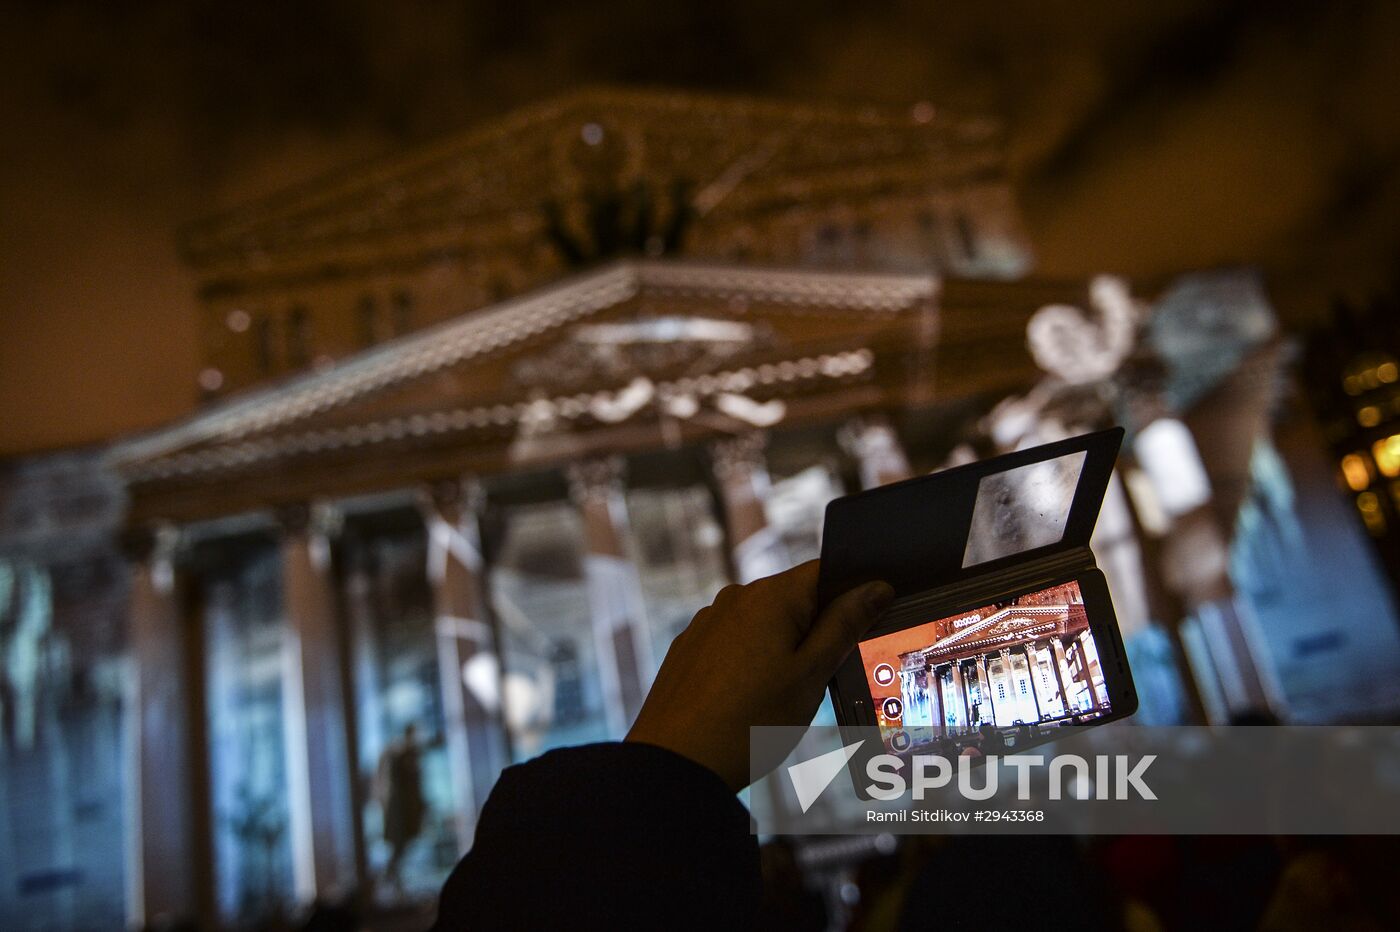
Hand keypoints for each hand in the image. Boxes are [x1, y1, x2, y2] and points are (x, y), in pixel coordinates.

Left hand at [626, 560, 893, 790]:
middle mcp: (735, 599)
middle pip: (794, 601)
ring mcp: (707, 623)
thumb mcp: (811, 676)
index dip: (851, 596)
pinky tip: (751, 704)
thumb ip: (844, 626)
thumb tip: (875, 587)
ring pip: (763, 626)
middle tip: (826, 679)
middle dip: (816, 632)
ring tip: (783, 700)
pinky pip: (733, 645)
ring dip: (783, 651)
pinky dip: (750, 665)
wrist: (676, 764)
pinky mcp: (689, 649)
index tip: (864, 629)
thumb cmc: (748, 723)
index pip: (824, 573)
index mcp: (770, 597)